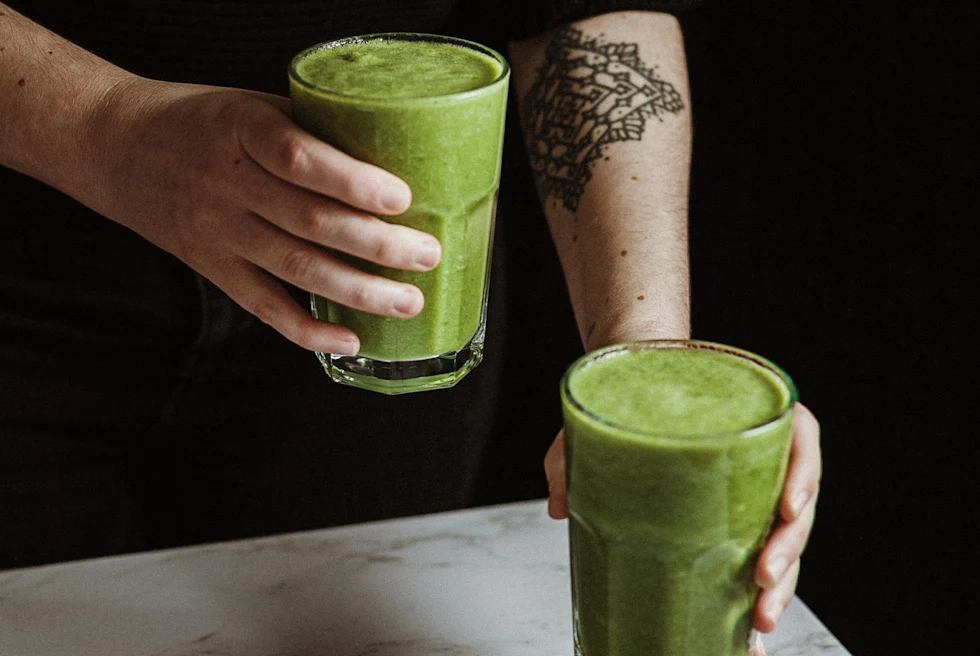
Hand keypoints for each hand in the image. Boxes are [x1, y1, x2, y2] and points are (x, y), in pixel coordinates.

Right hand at [83, 76, 441, 352]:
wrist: (116, 147)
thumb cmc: (200, 122)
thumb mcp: (250, 105)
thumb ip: (309, 131)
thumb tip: (393, 157)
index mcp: (241, 130)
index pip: (299, 159)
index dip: (352, 181)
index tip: (402, 196)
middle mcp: (227, 184)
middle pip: (310, 222)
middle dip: (377, 245)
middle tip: (428, 256)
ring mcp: (217, 231)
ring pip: (296, 269)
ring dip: (358, 291)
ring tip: (409, 302)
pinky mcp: (212, 267)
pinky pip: (263, 306)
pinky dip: (307, 330)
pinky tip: (350, 339)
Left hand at [543, 403, 820, 632]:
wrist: (627, 391)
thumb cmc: (628, 397)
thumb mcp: (598, 413)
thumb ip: (573, 453)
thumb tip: (558, 504)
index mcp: (747, 411)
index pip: (799, 435)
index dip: (804, 473)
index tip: (788, 508)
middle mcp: (760, 450)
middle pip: (797, 500)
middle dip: (789, 549)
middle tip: (765, 582)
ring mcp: (752, 487)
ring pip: (785, 537)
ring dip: (782, 582)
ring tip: (761, 619)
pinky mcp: (737, 518)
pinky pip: (758, 554)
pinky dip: (755, 594)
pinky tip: (749, 628)